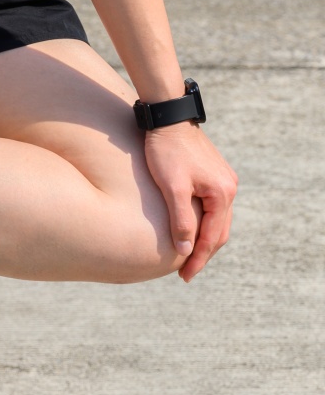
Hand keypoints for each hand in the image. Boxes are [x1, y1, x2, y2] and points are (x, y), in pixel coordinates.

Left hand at [143, 122, 236, 281]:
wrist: (168, 118)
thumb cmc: (166, 152)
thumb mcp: (172, 188)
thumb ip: (180, 220)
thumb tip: (185, 251)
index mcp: (222, 193)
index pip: (212, 237)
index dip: (198, 259)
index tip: (184, 276)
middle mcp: (229, 188)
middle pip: (219, 232)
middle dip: (203, 254)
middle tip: (185, 274)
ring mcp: (223, 181)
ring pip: (217, 221)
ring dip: (204, 241)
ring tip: (188, 258)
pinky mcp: (212, 175)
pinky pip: (213, 208)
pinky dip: (204, 225)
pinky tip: (191, 232)